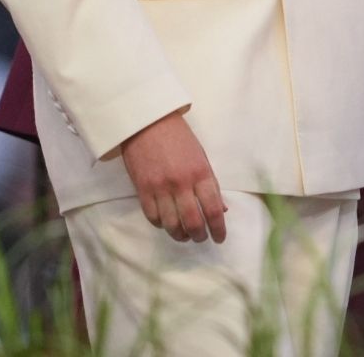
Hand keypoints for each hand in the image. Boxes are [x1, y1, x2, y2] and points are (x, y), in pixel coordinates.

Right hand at [121, 113, 225, 242]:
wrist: (148, 123)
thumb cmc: (179, 139)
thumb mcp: (202, 158)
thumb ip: (211, 184)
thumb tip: (221, 209)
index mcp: (201, 173)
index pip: (214, 209)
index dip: (218, 229)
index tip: (220, 238)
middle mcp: (182, 183)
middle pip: (192, 221)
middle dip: (199, 236)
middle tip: (201, 238)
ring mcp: (160, 188)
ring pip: (171, 223)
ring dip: (179, 235)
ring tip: (184, 236)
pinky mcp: (142, 189)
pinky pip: (152, 217)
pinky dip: (161, 225)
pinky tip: (166, 223)